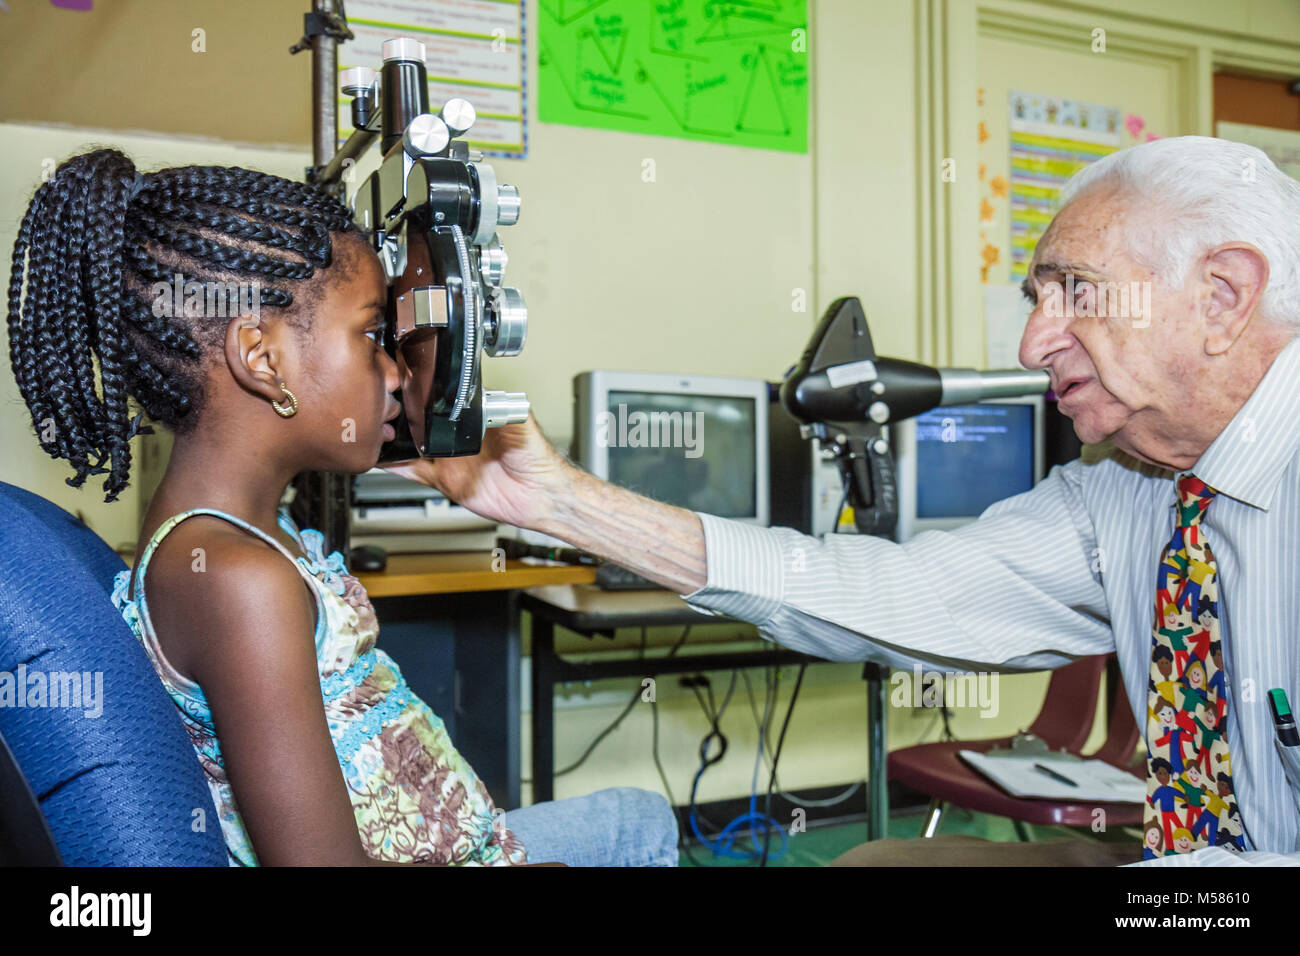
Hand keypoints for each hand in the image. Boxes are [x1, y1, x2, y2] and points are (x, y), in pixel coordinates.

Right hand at [380, 411, 574, 530]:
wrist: (539, 496)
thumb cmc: (537, 459)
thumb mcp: (522, 424)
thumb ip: (502, 408)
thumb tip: (485, 394)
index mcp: (474, 418)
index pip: (442, 400)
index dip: (424, 393)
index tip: (405, 383)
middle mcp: (457, 436)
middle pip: (421, 422)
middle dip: (401, 414)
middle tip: (379, 406)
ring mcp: (448, 457)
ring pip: (411, 445)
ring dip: (393, 438)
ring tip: (372, 428)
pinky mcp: (443, 479)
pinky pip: (413, 471)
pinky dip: (395, 465)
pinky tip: (380, 457)